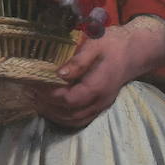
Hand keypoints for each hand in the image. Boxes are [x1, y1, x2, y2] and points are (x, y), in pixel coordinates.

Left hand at [32, 18, 164, 127]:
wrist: (135, 49)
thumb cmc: (113, 44)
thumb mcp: (95, 45)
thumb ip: (78, 61)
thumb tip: (59, 74)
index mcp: (98, 86)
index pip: (68, 100)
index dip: (48, 95)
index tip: (33, 84)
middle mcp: (100, 100)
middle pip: (69, 114)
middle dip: (47, 106)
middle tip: (29, 93)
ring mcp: (101, 105)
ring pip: (73, 120)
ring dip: (52, 114)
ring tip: (35, 100)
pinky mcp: (100, 105)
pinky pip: (79, 119)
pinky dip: (63, 117)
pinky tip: (50, 107)